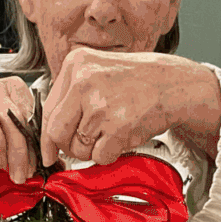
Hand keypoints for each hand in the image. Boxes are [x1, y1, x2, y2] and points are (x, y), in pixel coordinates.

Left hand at [40, 49, 220, 167]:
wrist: (173, 83)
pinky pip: (100, 156)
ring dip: (93, 150)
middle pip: (57, 133)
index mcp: (75, 65)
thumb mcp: (97, 71)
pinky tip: (121, 137)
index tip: (49, 150)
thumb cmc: (137, 80)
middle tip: (83, 146)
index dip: (47, 137)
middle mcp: (84, 81)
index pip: (48, 110)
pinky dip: (110, 154)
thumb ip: (71, 95)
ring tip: (110, 133)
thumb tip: (49, 132)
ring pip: (78, 148)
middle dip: (68, 147)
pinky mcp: (117, 126)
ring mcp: (100, 105)